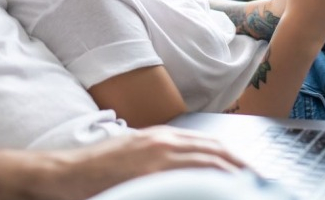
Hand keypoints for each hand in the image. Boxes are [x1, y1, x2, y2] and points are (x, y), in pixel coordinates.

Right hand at [35, 127, 245, 199]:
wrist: (63, 174)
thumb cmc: (94, 171)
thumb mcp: (131, 158)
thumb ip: (155, 161)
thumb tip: (177, 172)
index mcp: (159, 137)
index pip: (206, 144)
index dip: (230, 156)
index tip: (247, 170)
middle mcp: (162, 141)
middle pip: (213, 149)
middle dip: (240, 164)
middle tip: (260, 179)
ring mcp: (157, 154)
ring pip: (208, 159)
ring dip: (233, 170)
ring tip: (252, 183)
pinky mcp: (150, 170)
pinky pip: (191, 172)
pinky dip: (212, 177)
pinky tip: (226, 187)